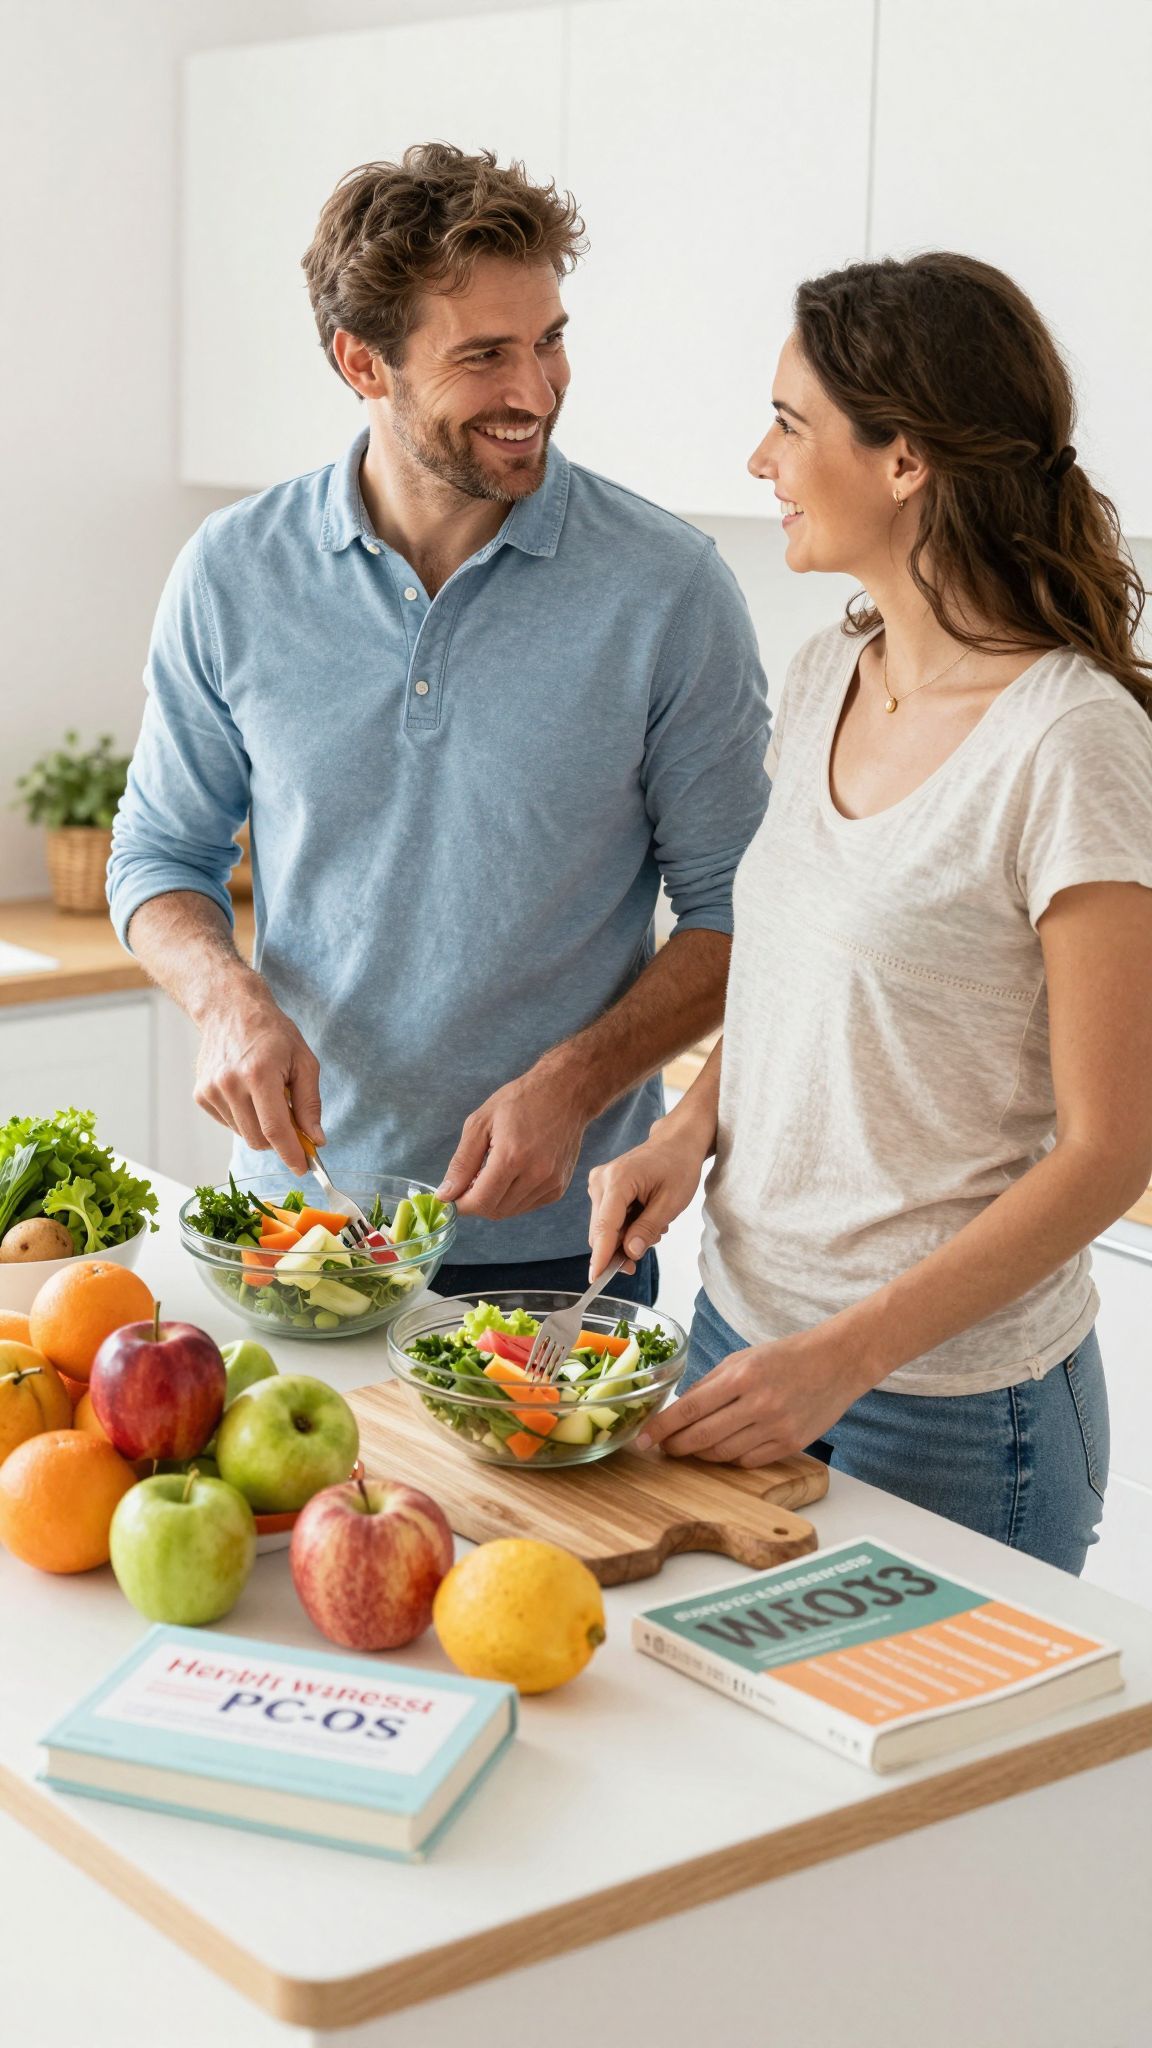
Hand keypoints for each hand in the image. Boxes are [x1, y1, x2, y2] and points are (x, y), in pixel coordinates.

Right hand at [193, 987, 322, 1175]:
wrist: (230, 1010)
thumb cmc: (272, 1033)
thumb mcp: (304, 1061)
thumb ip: (310, 1103)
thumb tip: (316, 1139)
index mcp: (259, 1074)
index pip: (275, 1129)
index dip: (291, 1154)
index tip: (303, 1168)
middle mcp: (230, 1084)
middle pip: (259, 1139)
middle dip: (279, 1141)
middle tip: (294, 1127)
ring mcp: (211, 1090)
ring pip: (244, 1134)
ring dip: (261, 1128)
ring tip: (267, 1097)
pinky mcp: (200, 1095)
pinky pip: (229, 1124)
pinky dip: (244, 1119)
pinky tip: (249, 1095)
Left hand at [437, 1063, 593, 1218]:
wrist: (565, 1093)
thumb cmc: (520, 1101)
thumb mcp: (481, 1123)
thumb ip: (462, 1162)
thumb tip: (446, 1194)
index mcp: (512, 1157)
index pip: (480, 1201)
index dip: (460, 1204)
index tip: (450, 1196)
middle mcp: (535, 1175)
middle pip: (494, 1210)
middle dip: (475, 1202)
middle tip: (470, 1180)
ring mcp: (551, 1183)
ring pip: (510, 1211)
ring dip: (494, 1200)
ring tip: (491, 1173)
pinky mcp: (559, 1188)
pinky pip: (527, 1205)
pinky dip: (512, 1198)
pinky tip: (511, 1175)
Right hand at [588, 1122, 709, 1277]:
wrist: (675, 1142)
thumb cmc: (678, 1166)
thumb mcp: (671, 1202)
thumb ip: (648, 1228)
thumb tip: (629, 1253)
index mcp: (618, 1180)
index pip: (605, 1226)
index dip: (601, 1255)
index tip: (596, 1278)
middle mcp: (601, 1181)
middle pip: (601, 1230)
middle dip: (618, 1249)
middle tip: (644, 1253)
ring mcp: (598, 1183)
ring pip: (603, 1227)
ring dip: (624, 1237)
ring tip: (653, 1225)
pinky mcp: (601, 1187)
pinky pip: (607, 1219)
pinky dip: (623, 1227)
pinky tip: (643, 1218)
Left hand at [638, 1324, 872, 1466]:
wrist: (837, 1362)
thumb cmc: (787, 1356)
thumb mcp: (743, 1358)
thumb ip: (710, 1384)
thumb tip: (680, 1409)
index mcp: (742, 1376)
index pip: (690, 1408)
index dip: (662, 1427)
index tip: (643, 1438)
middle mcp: (759, 1404)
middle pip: (702, 1437)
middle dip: (676, 1446)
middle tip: (663, 1448)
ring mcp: (777, 1427)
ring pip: (723, 1454)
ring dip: (701, 1453)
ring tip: (690, 1447)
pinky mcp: (791, 1444)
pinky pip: (748, 1461)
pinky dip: (730, 1458)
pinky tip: (723, 1449)